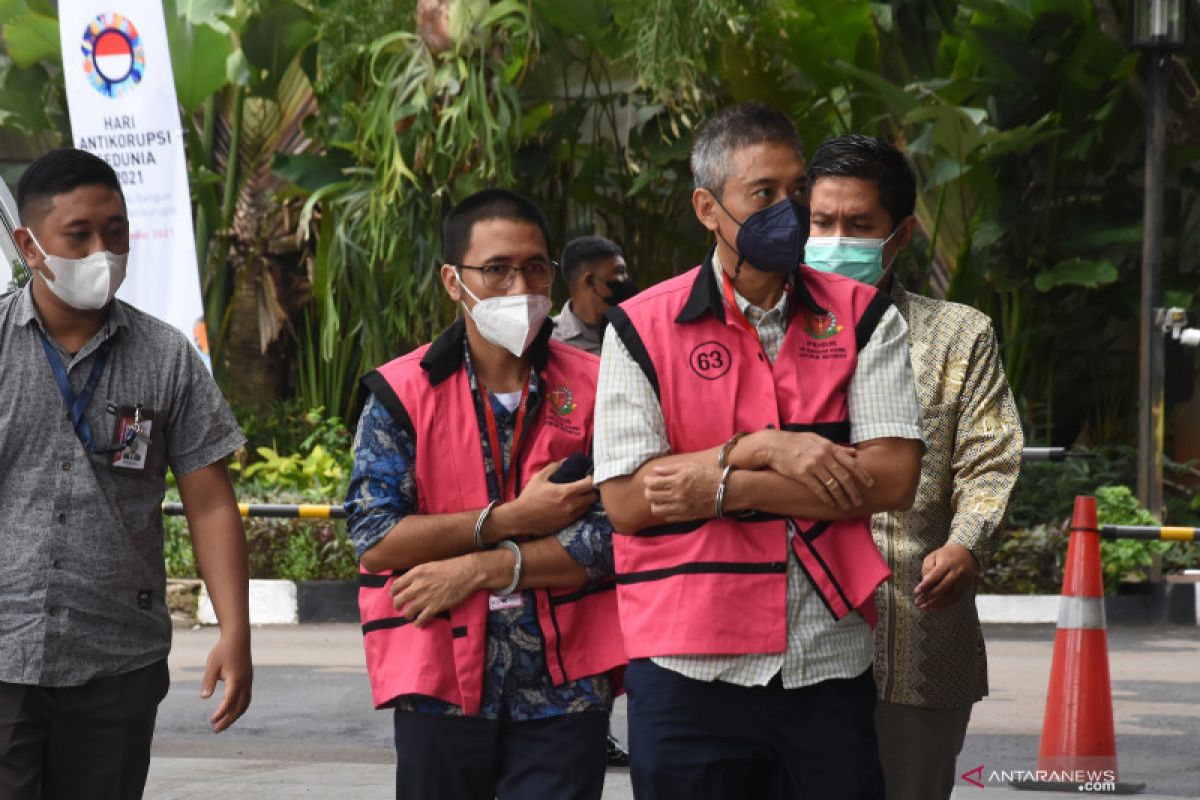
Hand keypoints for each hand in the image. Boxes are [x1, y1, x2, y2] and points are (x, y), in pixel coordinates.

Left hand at [201, 631, 252, 732]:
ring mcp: (248, 682)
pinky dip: (239, 708)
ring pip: (244, 704)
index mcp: (236, 679)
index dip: (221, 713)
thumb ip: (208, 682)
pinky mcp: (248, 680)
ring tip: (223, 724)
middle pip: (239, 707)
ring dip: (234, 716)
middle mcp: (245, 683)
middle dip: (228, 720)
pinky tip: (230, 711)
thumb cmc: (223, 650)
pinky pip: (246, 699)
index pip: (229, 701)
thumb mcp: (212, 665)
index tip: (212, 721)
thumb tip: (204, 698)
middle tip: (216, 729)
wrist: (238, 637)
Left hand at [391, 555, 487, 625]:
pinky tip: (419, 622)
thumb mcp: (431, 565)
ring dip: (408, 615)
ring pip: (408, 611)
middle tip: (400, 607)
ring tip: (410, 615)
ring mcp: (425, 597)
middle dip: (397, 605)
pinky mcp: (435, 607)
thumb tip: (412, 582)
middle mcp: (417, 586)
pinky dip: (418, 622)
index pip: (396, 585)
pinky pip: (421, 619)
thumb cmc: (452, 566)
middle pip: (399, 600)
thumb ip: (419, 574)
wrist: (468, 572)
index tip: (395, 595)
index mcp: (416, 573)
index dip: (394, 592)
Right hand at [496, 461, 595, 536]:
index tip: (586, 476)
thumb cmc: (530, 496)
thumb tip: (565, 460)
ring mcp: (570, 516)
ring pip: (588, 507)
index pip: (589, 484)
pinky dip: (580, 509)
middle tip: (585, 487)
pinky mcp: (567, 524)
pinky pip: (580, 515)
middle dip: (591, 490)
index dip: (590, 479)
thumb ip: (554, 467)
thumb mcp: (539, 477)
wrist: (521, 517)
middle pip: (593, 497)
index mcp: (566, 492)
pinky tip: (572, 505)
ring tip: (579, 495)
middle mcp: (571, 505)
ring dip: (586, 500)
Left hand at [643, 461, 721, 522]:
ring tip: (660, 498)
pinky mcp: (687, 517)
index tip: (649, 479)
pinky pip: (668, 517)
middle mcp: (677, 496)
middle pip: (651, 497)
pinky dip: (666, 512)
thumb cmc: (711, 475)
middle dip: (649, 491)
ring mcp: (681, 508)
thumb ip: (671, 469)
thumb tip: (655, 470)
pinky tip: (670, 505)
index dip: (647, 481)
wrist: (728, 491)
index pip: (652, 483)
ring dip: (655, 503)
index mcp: (677, 481)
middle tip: (653, 488)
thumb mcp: (691, 466)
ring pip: (657, 510)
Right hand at [754, 431, 872, 510]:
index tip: (871, 484)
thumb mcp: (817, 439)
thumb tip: (854, 452)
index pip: (851, 463)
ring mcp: (813, 465)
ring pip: (833, 485)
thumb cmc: (796, 442)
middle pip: (844, 477)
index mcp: (829, 447)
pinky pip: (819, 489)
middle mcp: (823, 456)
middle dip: (854, 491)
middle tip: (859, 501)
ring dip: (842, 498)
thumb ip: (836, 447)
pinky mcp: (802, 474)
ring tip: (846, 506)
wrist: (773, 445)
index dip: (862, 475)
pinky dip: (827, 498)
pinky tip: (832, 504)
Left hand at [914, 543, 978, 609]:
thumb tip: (924, 583)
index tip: (916, 592)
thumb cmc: (945, 555)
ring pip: (949, 595)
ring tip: (924, 607)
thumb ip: (928, 568)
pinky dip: (944, 604)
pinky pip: (954, 598)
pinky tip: (935, 607)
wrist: (966, 554)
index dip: (925, 585)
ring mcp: (963, 581)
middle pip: (942, 588)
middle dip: (929, 597)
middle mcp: (957, 573)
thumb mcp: (934, 556)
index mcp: (948, 563)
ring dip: (936, 603)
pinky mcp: (965, 587)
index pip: (935, 576)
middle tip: (918, 602)